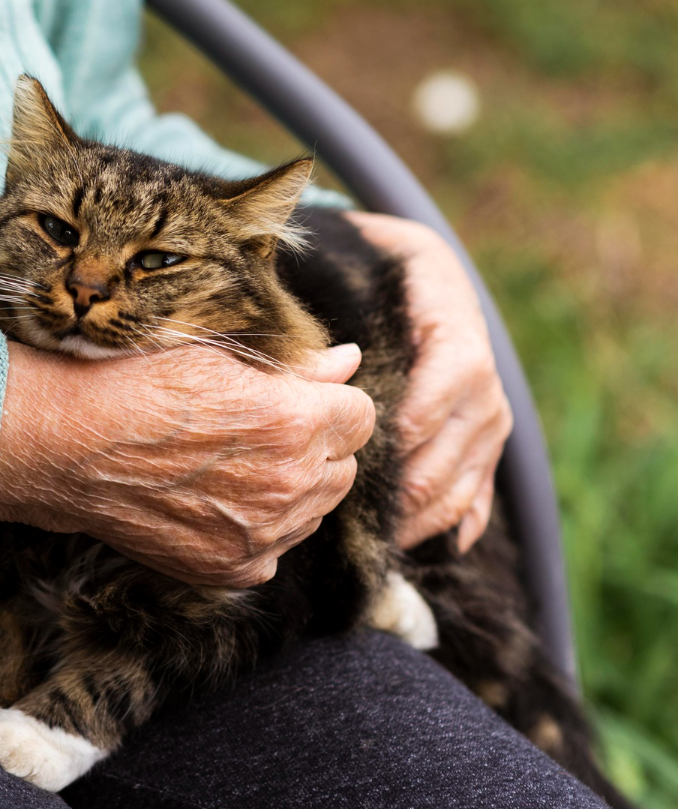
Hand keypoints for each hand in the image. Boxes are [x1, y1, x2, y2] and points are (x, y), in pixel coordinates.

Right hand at [0, 341, 375, 586]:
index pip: (360, 415)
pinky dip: (257, 531)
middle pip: (344, 467)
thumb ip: (297, 365)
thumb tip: (350, 360)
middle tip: (256, 432)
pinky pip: (276, 551)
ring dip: (291, 490)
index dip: (327, 403)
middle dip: (316, 448)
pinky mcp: (233, 569)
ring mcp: (263, 534)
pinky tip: (213, 503)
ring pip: (314, 511)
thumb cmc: (133, 383)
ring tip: (231, 467)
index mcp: (296, 419)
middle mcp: (291, 482)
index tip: (293, 400)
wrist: (66, 447)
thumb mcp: (215, 355)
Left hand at [346, 211, 512, 551]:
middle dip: (406, 483)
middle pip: (454, 443)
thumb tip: (318, 354)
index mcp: (455, 329)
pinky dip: (459, 522)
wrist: (416, 273)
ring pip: (466, 477)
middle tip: (353, 510)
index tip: (365, 449)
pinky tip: (432, 546)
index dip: (410, 420)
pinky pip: (480, 491)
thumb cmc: (372, 270)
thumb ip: (338, 303)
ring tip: (378, 538)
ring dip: (424, 513)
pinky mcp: (485, 442)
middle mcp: (484, 376)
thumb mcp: (355, 262)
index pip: (449, 380)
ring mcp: (490, 413)